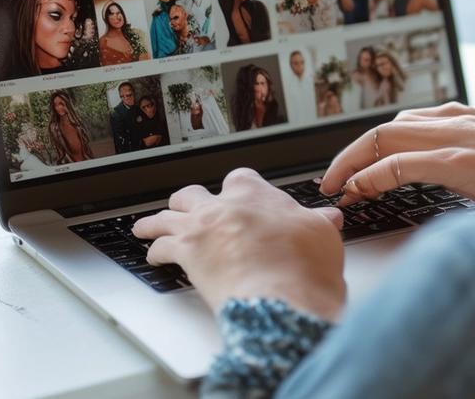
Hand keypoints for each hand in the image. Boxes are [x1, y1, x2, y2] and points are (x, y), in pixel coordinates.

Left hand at [133, 168, 346, 318]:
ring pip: (167, 217)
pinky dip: (155, 252)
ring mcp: (201, 228)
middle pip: (194, 194)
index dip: (238, 189)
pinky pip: (160, 248)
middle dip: (189, 202)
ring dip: (156, 222)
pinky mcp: (186, 254)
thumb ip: (317, 223)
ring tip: (148, 226)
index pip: (241, 179)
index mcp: (257, 194)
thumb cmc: (304, 266)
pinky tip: (154, 257)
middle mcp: (225, 206)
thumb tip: (326, 219)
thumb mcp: (322, 235)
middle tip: (188, 209)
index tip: (239, 198)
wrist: (282, 296)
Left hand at [320, 102, 474, 207]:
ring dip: (353, 164)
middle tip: (330, 181)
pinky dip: (373, 176)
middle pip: (385, 128)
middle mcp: (458, 119)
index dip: (366, 148)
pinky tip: (361, 190)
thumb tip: (410, 173)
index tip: (349, 172)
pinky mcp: (460, 162)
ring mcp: (459, 138)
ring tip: (339, 187)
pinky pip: (401, 164)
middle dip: (349, 154)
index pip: (399, 124)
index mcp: (464, 116)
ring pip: (386, 140)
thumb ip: (452, 159)